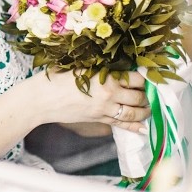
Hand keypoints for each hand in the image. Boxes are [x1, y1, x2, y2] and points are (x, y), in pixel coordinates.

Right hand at [36, 69, 151, 134]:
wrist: (42, 99)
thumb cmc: (56, 78)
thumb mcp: (78, 65)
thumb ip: (98, 65)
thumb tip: (115, 62)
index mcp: (105, 76)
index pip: (135, 78)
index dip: (144, 77)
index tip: (149, 76)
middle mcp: (109, 94)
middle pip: (139, 96)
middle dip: (147, 94)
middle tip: (149, 91)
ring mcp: (105, 109)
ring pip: (134, 112)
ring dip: (145, 110)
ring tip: (148, 107)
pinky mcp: (99, 119)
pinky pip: (122, 125)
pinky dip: (134, 127)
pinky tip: (142, 128)